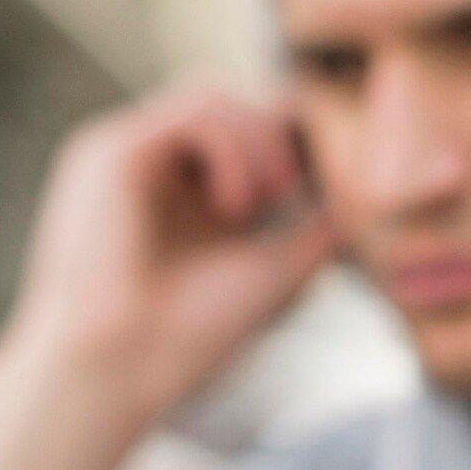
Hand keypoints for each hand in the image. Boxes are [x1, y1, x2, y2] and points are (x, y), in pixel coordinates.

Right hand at [0, 88, 335, 469]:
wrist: (122, 370)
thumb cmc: (189, 338)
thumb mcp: (276, 272)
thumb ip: (316, 228)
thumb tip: (361, 191)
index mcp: (181, 197)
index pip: (238, 131)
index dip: (286, 141)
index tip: (316, 182)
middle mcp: (150, 172)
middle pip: (226, 105)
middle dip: (273, 135)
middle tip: (288, 193)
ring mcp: (125, 157)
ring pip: (209, 98)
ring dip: (256, 140)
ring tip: (266, 201)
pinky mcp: (109, 152)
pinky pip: (189, 113)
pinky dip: (229, 146)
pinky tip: (236, 204)